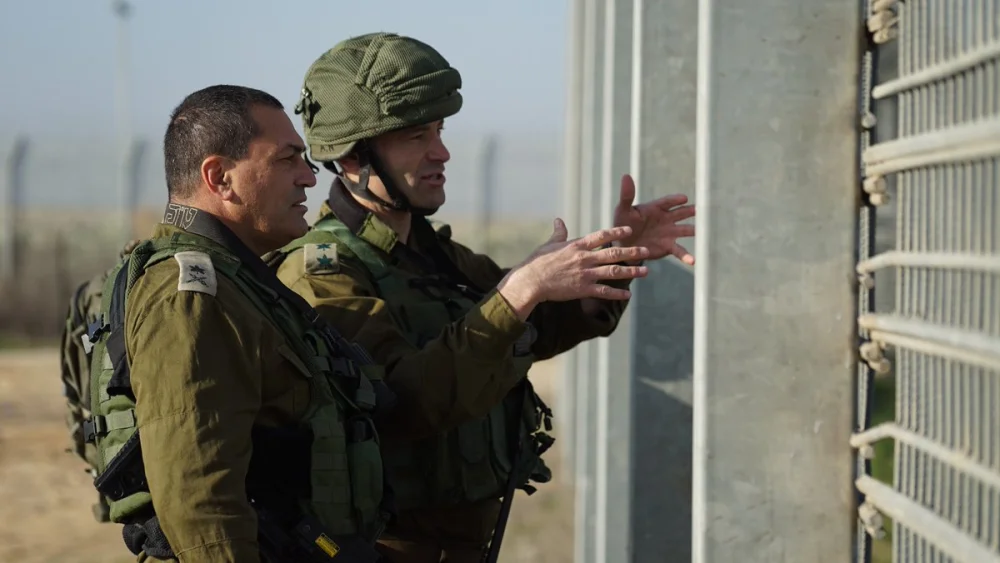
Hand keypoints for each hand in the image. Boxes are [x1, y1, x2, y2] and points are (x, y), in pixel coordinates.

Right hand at [497, 218, 649, 319]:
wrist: (531, 281)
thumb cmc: (538, 261)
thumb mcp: (549, 244)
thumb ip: (559, 233)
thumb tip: (559, 220)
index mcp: (577, 245)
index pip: (602, 236)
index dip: (617, 232)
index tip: (630, 230)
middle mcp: (585, 258)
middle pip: (613, 254)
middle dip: (632, 252)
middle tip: (647, 251)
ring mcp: (585, 274)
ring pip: (613, 271)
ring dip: (631, 271)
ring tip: (645, 271)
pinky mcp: (583, 289)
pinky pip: (604, 291)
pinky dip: (617, 293)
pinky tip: (628, 294)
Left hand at [613, 174, 695, 264]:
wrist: (624, 245)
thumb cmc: (623, 224)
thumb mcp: (623, 210)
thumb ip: (627, 196)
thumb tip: (626, 176)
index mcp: (655, 208)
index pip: (667, 202)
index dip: (675, 200)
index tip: (684, 198)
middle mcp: (666, 219)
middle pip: (681, 213)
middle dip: (690, 211)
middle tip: (699, 209)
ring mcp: (669, 233)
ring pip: (685, 230)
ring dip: (693, 230)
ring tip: (701, 232)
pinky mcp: (668, 246)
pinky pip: (680, 250)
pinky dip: (687, 256)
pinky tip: (693, 261)